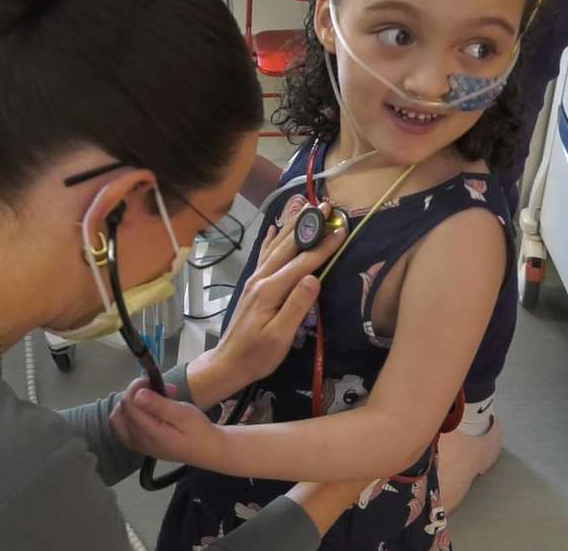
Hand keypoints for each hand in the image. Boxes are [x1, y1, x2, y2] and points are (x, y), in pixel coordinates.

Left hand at [110, 377, 224, 466]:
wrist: (207, 450)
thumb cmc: (198, 430)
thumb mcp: (183, 414)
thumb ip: (159, 405)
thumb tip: (138, 395)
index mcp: (148, 432)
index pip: (128, 402)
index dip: (138, 386)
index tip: (156, 382)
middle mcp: (137, 440)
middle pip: (121, 409)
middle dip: (136, 394)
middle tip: (159, 391)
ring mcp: (136, 444)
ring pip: (118, 418)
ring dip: (132, 403)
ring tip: (153, 399)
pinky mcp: (139, 445)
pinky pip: (122, 427)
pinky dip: (130, 414)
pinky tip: (146, 410)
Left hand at [210, 201, 344, 387]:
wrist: (227, 364)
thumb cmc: (256, 355)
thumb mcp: (279, 337)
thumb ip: (296, 306)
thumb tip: (313, 278)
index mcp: (270, 290)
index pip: (303, 263)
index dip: (323, 246)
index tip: (341, 229)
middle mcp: (261, 278)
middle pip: (289, 246)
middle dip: (308, 225)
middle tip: (325, 204)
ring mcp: (255, 280)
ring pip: (276, 246)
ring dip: (293, 226)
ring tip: (306, 207)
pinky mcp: (253, 285)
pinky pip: (265, 255)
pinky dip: (272, 239)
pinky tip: (275, 228)